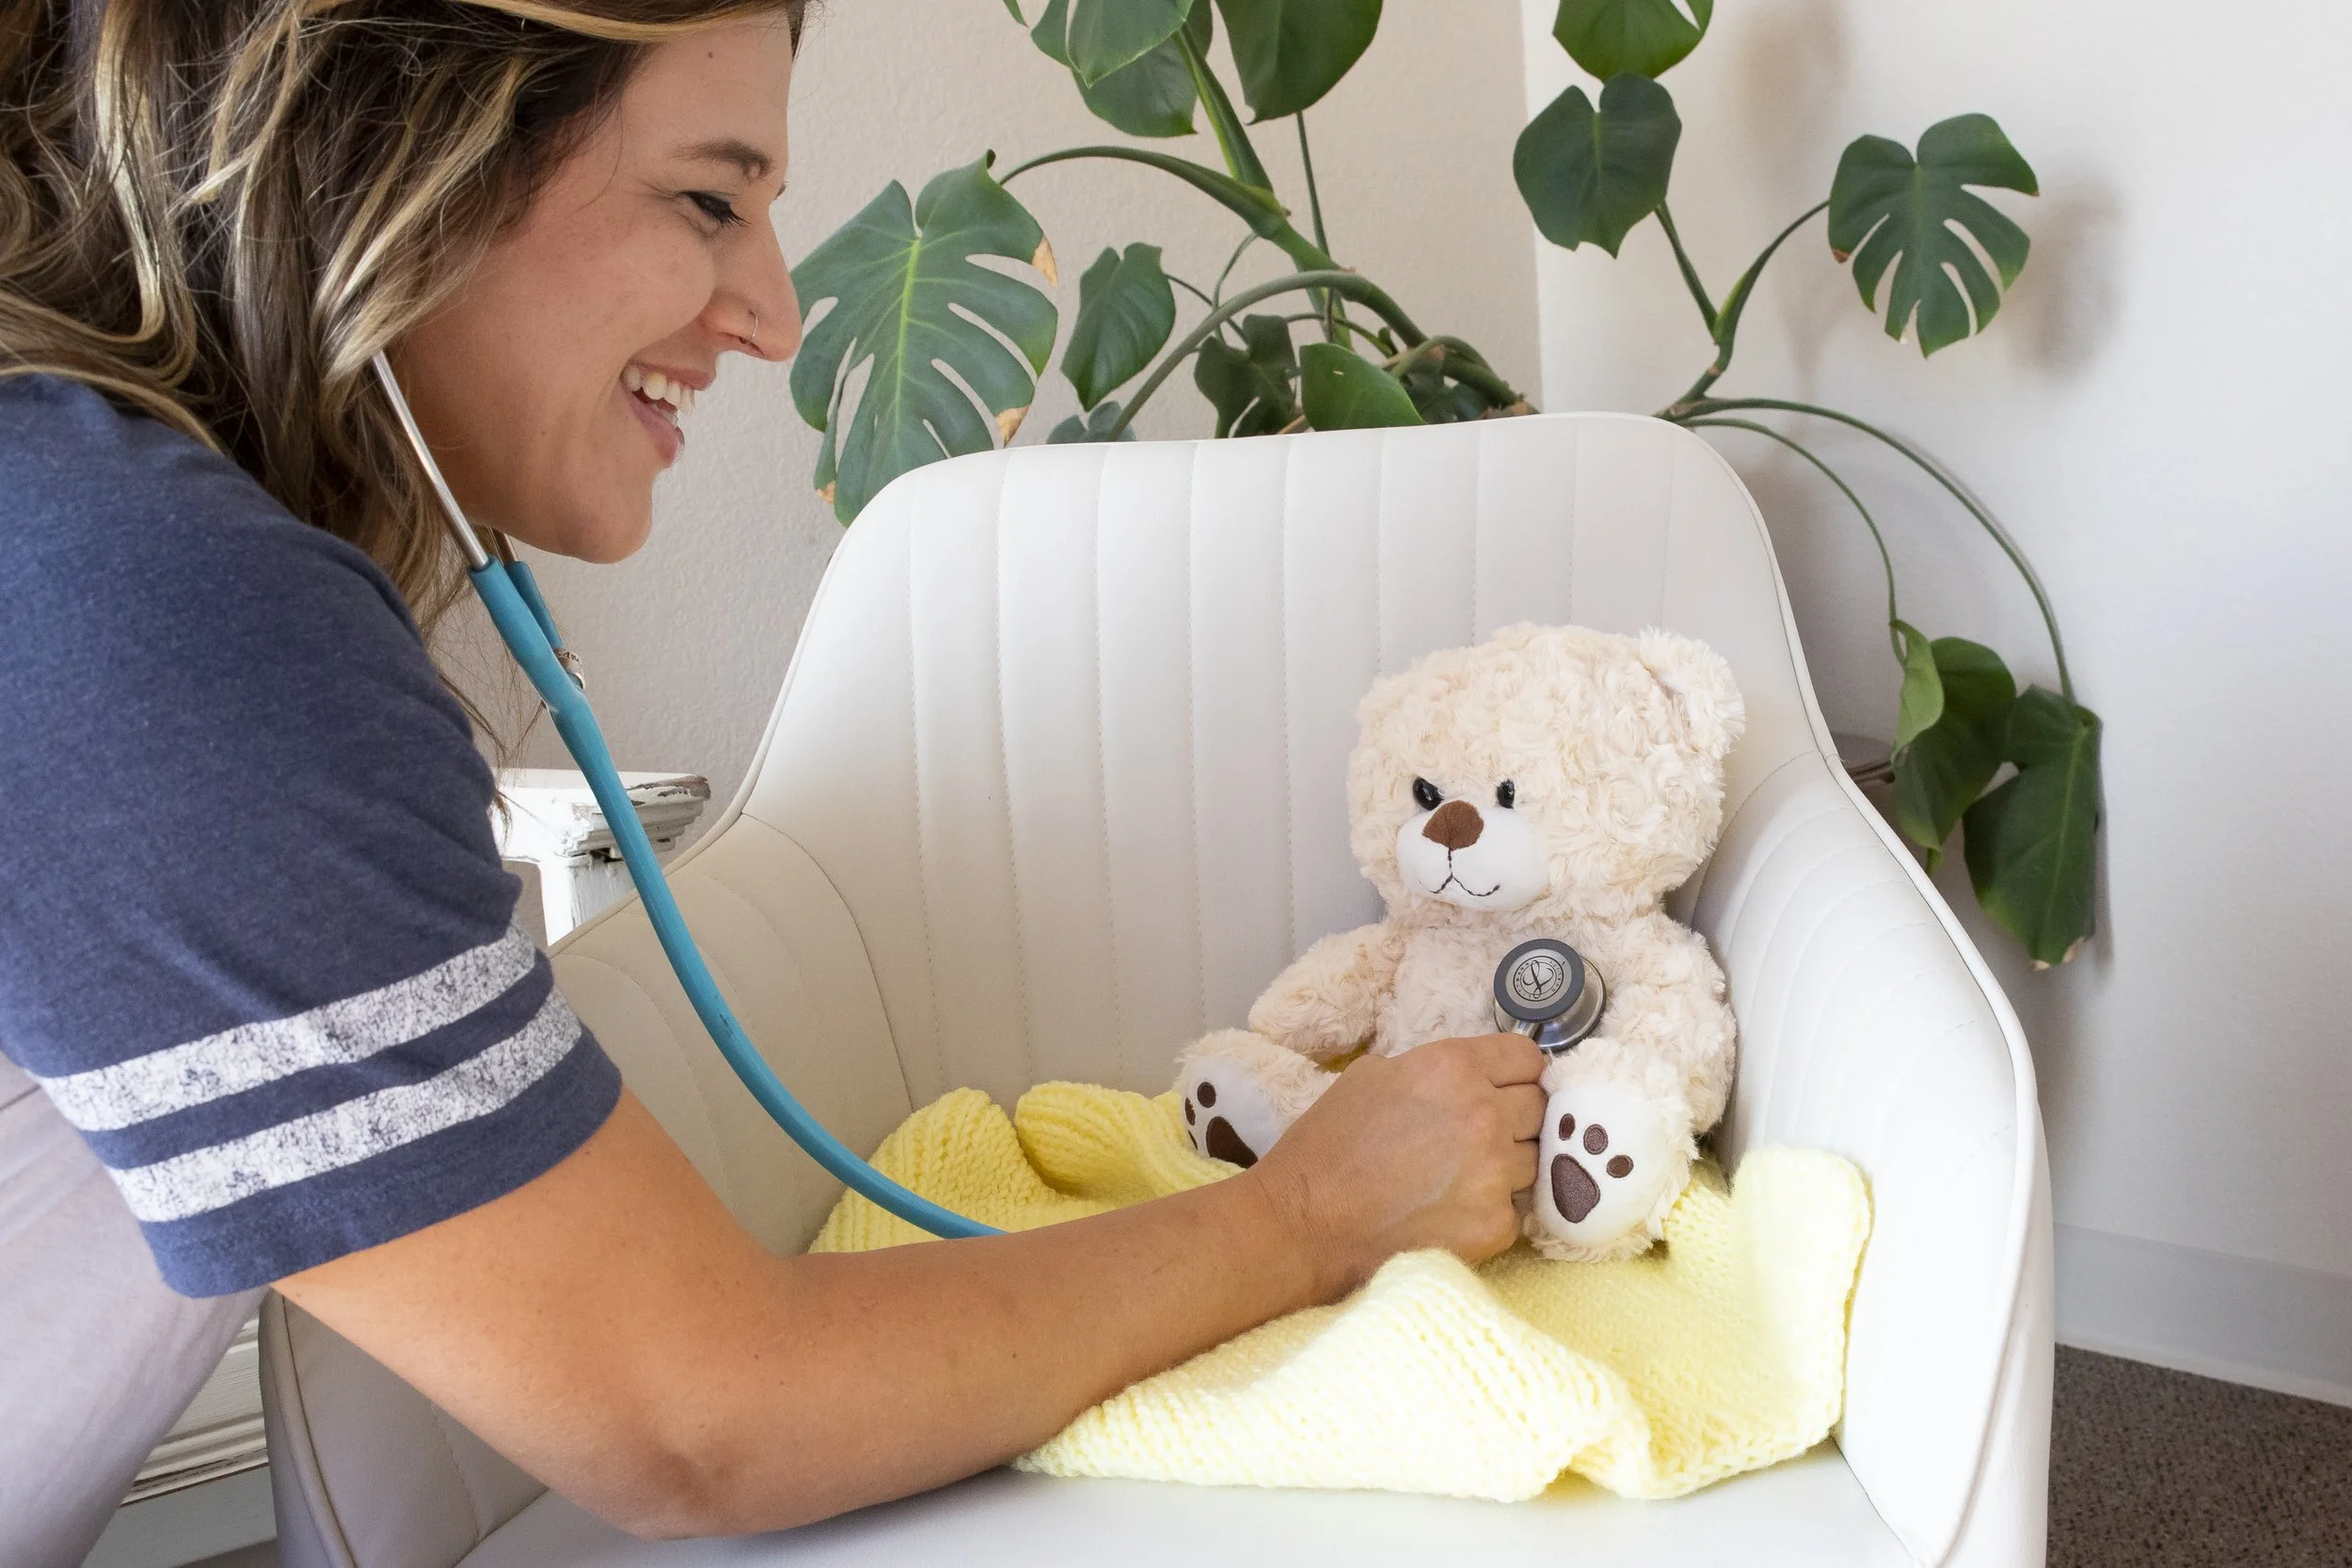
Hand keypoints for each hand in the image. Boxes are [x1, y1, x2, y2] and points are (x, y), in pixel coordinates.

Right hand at [1245, 1033, 1545, 1296]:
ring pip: (1533, 1160)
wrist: (1304, 1224)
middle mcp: (1483, 1114)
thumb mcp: (1371, 1076)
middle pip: (1539, 1108)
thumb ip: (1432, 1070)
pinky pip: (1516, 1208)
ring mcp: (1495, 1173)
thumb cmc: (1327, 1146)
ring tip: (1458, 1178)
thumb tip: (1471, 1079)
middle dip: (1514, 1118)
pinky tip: (1450, 1212)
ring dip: (1506, 1166)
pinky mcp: (1496, 1224)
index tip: (1505, 1088)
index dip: (1515, 1073)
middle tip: (1476, 1137)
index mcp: (1452, 1067)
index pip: (1527, 1058)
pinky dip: (1490, 1209)